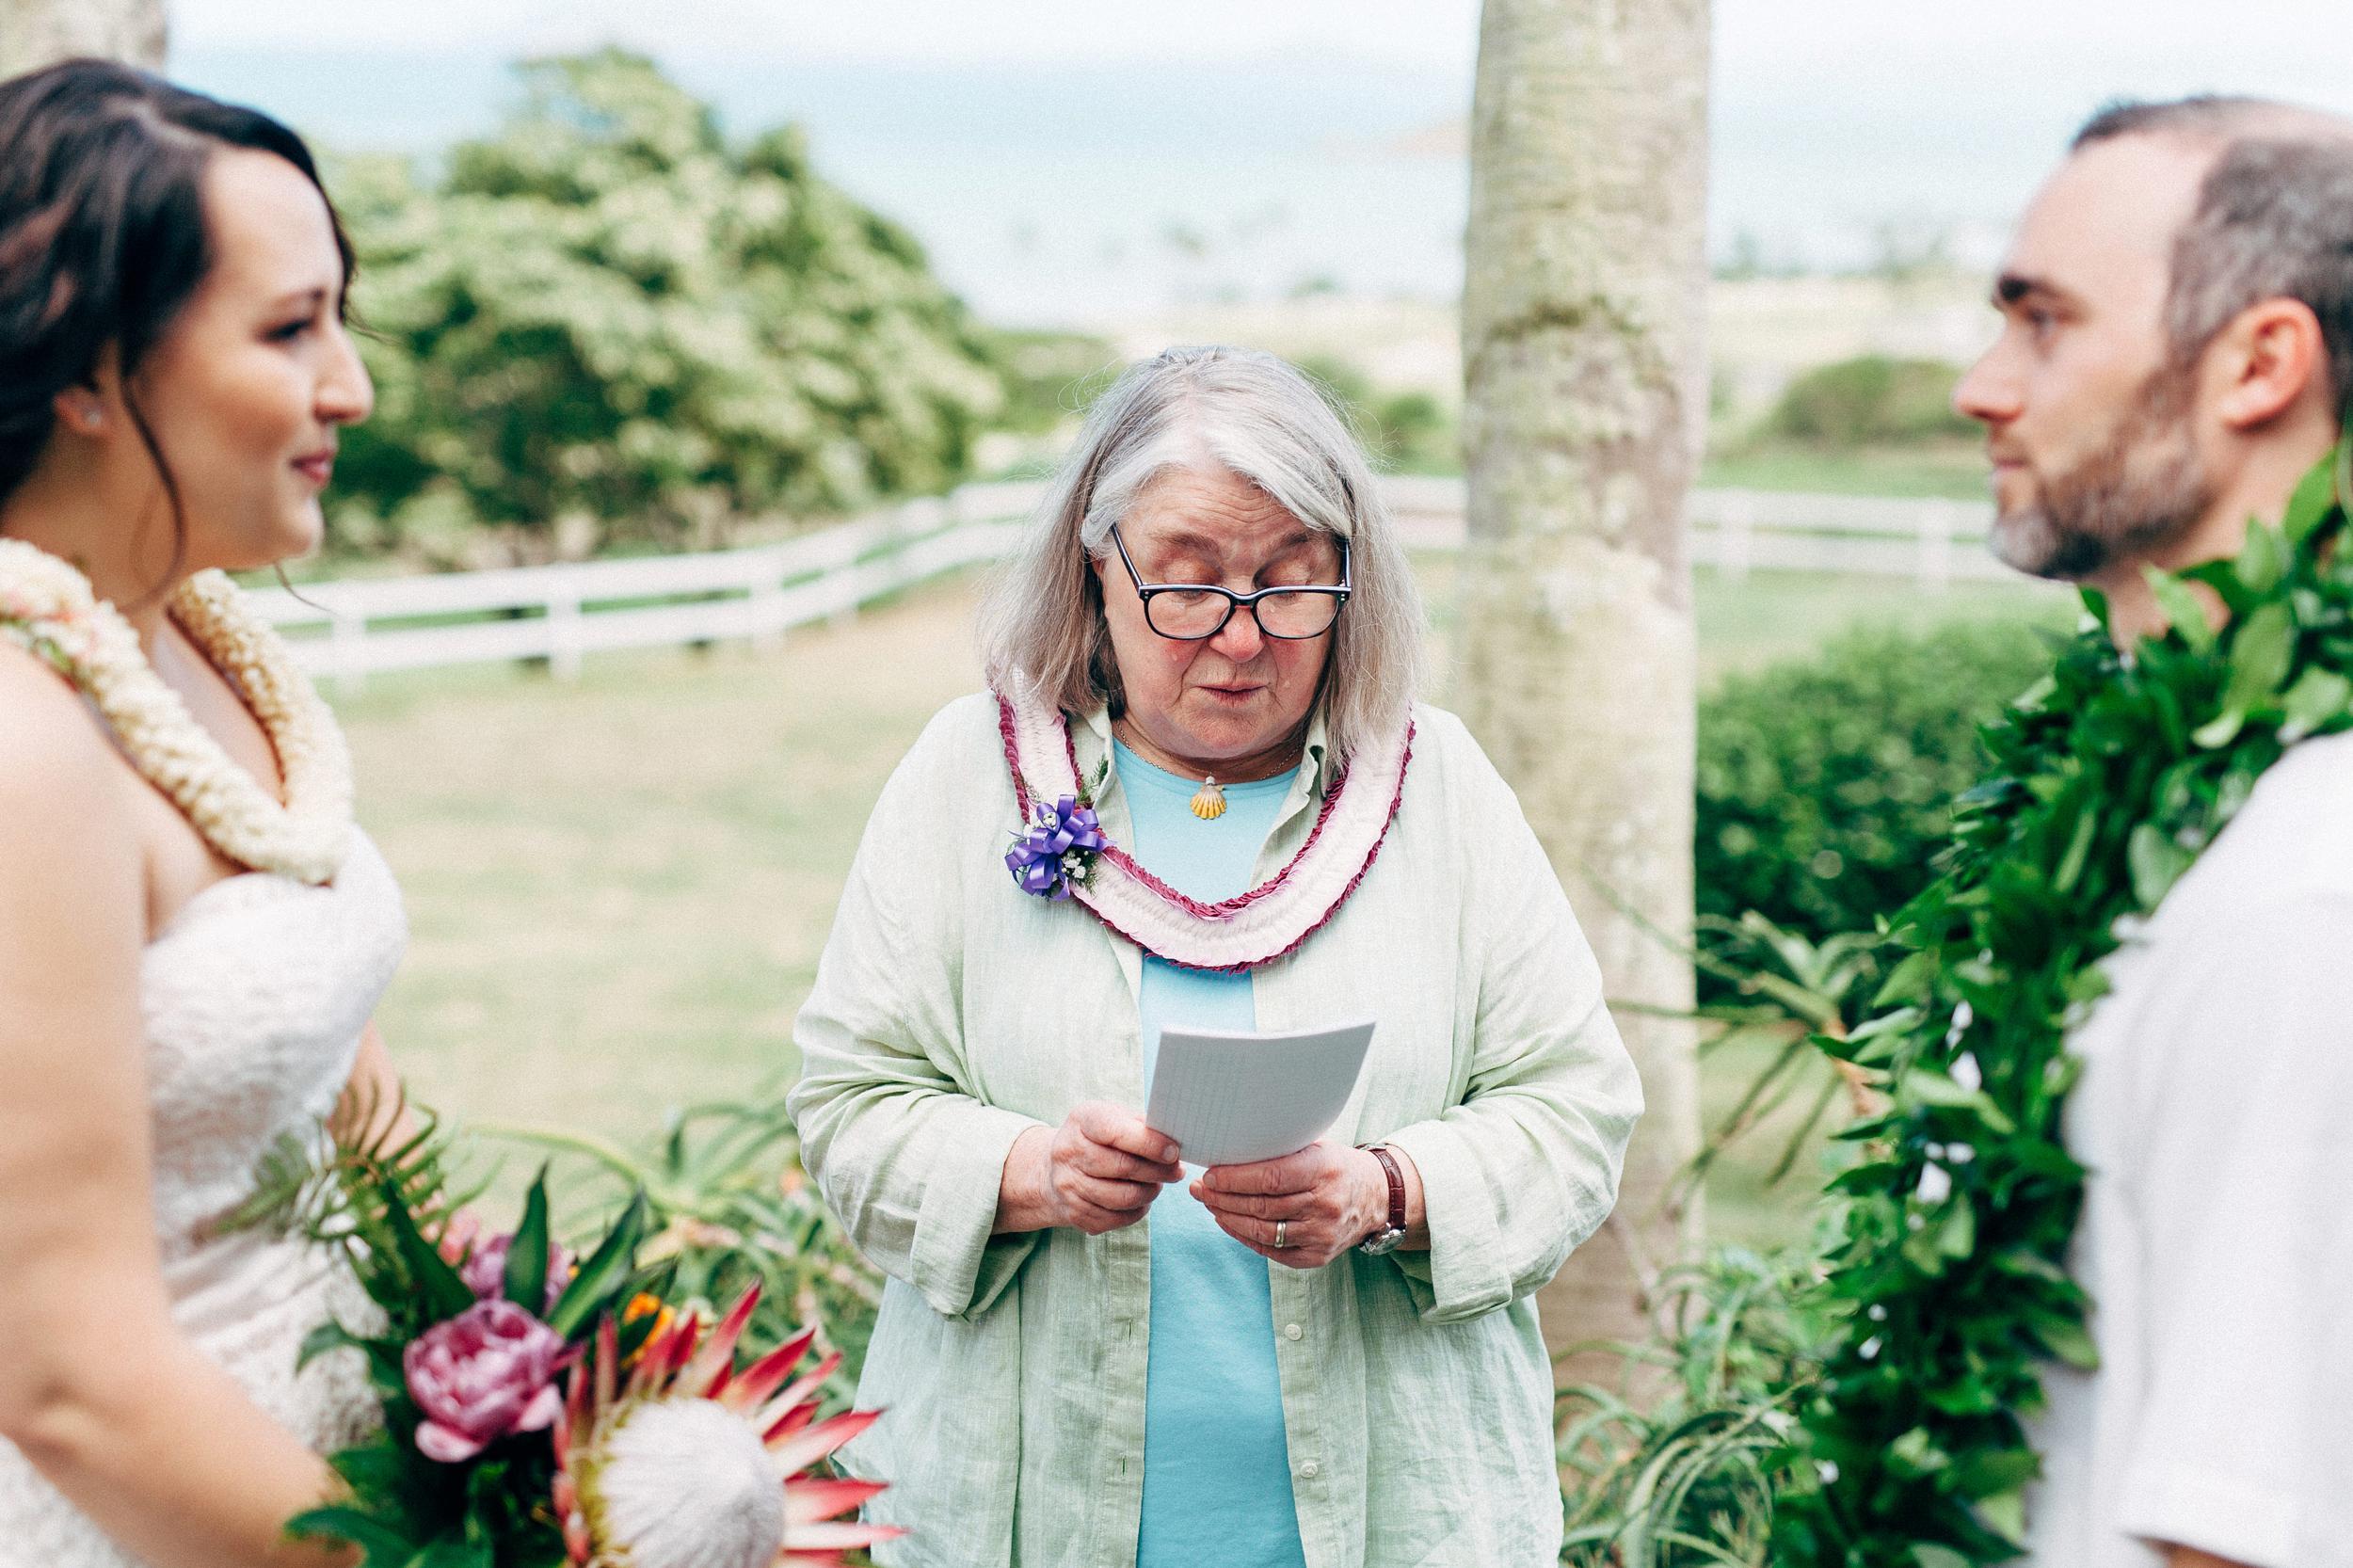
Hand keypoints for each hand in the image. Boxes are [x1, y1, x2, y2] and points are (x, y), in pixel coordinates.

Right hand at [1010, 1102, 1183, 1235]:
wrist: (1053, 1168)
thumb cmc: (1096, 1139)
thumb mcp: (1113, 1118)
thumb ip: (1140, 1125)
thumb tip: (1174, 1142)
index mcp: (1082, 1121)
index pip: (1115, 1131)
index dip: (1149, 1143)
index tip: (1173, 1152)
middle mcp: (1069, 1152)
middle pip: (1123, 1167)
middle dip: (1158, 1172)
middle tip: (1176, 1171)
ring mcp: (1068, 1184)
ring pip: (1122, 1197)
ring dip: (1149, 1193)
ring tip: (1157, 1185)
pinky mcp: (1072, 1212)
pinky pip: (1115, 1218)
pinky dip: (1136, 1212)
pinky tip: (1141, 1200)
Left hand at [1193, 1142, 1385, 1269]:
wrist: (1375, 1197)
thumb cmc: (1335, 1166)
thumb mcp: (1315, 1147)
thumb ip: (1279, 1149)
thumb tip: (1228, 1147)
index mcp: (1323, 1170)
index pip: (1271, 1178)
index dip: (1235, 1179)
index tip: (1210, 1175)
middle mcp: (1324, 1205)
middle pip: (1261, 1206)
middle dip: (1223, 1198)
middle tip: (1200, 1190)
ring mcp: (1321, 1235)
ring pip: (1262, 1231)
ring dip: (1228, 1218)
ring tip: (1209, 1205)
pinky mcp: (1317, 1257)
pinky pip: (1271, 1251)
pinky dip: (1244, 1237)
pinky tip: (1228, 1223)